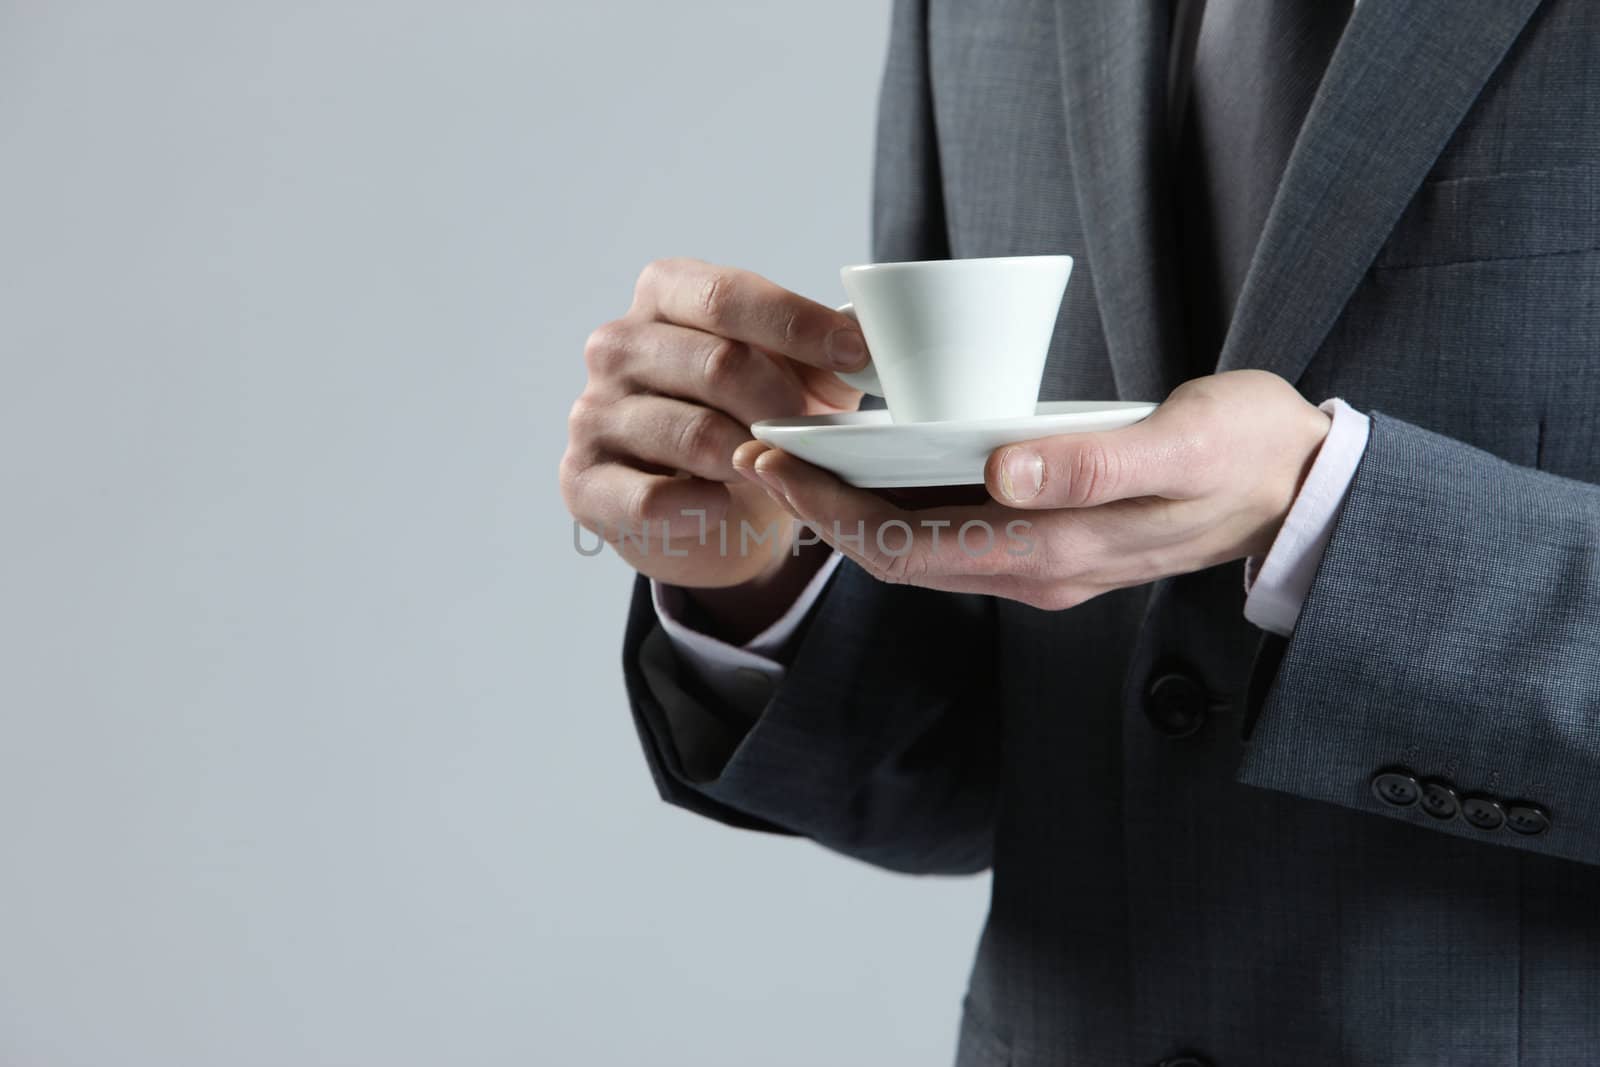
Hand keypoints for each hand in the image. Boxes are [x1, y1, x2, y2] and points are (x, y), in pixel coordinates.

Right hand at [560, 258, 867, 614]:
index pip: (727, 295)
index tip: (858, 355)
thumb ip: (824, 352)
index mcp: (664, 294)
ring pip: (693, 434)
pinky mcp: (582, 480)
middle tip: (820, 433)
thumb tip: (874, 347)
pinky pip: (654, 498)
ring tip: (776, 470)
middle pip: (715, 363)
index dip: (799, 324)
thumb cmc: (749, 416)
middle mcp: (616, 344)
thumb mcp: (790, 373)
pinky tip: (725, 505)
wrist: (701, 505)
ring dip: (752, 460)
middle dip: (784, 404)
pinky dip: (705, 505)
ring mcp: (592, 412)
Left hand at [733, 370, 1332, 610]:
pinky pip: (952, 531)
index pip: (914, 550)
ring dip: (853, 508)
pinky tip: (871, 459)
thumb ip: (1095, 463)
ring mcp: (1041, 559)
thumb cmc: (1246, 449)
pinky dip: (900, 502)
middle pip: (899, 555)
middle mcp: (1037, 569)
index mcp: (1058, 552)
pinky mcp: (1048, 536)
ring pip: (920, 547)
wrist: (1300, 486)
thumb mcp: (1185, 442)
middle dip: (821, 510)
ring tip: (794, 451)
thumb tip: (1002, 471)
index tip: (775, 464)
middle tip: (756, 450)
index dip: (835, 514)